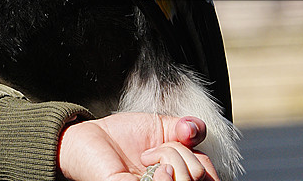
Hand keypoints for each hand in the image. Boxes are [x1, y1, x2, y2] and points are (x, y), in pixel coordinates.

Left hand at [58, 112, 219, 180]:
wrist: (92, 137)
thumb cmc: (124, 136)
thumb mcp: (160, 127)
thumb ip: (184, 128)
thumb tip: (195, 128)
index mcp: (178, 175)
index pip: (210, 176)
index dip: (204, 159)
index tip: (184, 140)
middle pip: (200, 175)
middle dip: (182, 151)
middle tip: (155, 149)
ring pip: (184, 180)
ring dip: (171, 157)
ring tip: (148, 158)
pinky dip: (163, 175)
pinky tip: (148, 167)